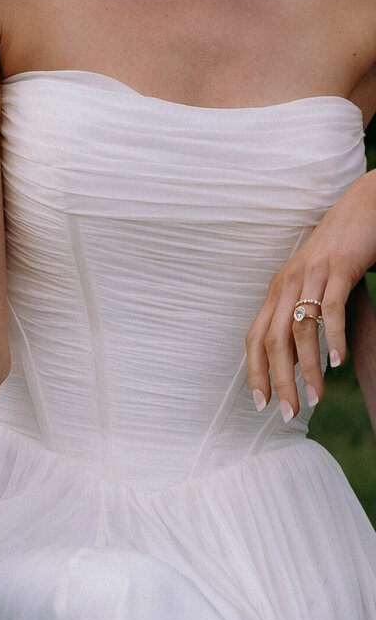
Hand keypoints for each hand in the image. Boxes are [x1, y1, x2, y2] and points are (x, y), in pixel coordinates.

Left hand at [246, 171, 375, 419]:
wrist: (364, 206)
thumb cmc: (341, 250)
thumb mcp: (315, 284)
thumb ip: (306, 314)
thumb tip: (304, 355)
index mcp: (277, 290)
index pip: (255, 338)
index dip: (255, 372)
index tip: (261, 403)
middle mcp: (287, 283)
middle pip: (273, 341)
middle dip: (279, 381)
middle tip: (288, 413)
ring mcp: (311, 275)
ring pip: (300, 331)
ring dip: (307, 368)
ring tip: (315, 397)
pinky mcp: (338, 268)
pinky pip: (330, 309)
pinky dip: (332, 338)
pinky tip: (337, 362)